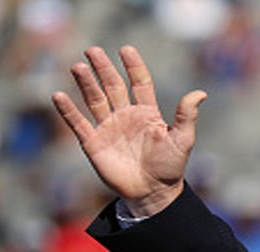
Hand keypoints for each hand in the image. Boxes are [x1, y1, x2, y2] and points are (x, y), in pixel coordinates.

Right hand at [51, 46, 206, 216]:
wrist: (153, 193)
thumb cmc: (170, 167)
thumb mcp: (182, 140)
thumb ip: (186, 116)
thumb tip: (200, 93)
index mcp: (147, 112)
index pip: (139, 83)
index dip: (133, 66)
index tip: (125, 49)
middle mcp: (125, 116)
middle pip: (112, 86)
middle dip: (103, 68)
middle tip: (92, 50)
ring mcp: (108, 128)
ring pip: (94, 100)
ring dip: (86, 83)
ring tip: (78, 67)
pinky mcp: (94, 143)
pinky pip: (78, 124)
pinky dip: (68, 110)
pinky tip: (59, 95)